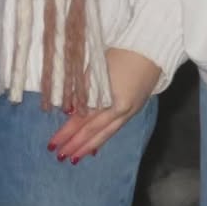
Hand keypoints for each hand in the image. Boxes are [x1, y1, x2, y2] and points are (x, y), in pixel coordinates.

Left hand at [46, 49, 160, 164]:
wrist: (153, 48)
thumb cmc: (123, 51)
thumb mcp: (98, 66)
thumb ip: (84, 88)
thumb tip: (69, 109)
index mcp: (111, 98)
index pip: (83, 119)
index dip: (67, 131)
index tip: (53, 143)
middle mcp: (121, 109)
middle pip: (94, 130)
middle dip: (76, 144)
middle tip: (59, 156)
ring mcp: (130, 111)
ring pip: (107, 133)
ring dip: (89, 146)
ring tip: (75, 157)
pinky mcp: (135, 108)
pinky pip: (116, 128)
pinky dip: (104, 138)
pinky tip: (96, 146)